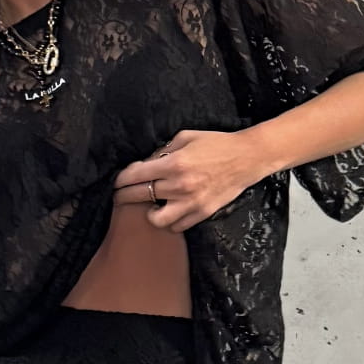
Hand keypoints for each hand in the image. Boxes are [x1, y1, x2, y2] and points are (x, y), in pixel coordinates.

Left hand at [111, 129, 259, 231]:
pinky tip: (169, 212)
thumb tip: (147, 162)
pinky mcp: (202, 213)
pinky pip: (177, 226)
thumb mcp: (185, 137)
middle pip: (140, 196)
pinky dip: (170, 221)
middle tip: (119, 196)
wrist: (246, 158)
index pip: (136, 175)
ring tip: (149, 207)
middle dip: (124, 196)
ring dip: (149, 213)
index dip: (121, 179)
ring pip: (156, 219)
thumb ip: (164, 149)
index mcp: (173, 164)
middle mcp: (179, 185)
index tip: (117, 181)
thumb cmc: (216, 144)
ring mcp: (191, 202)